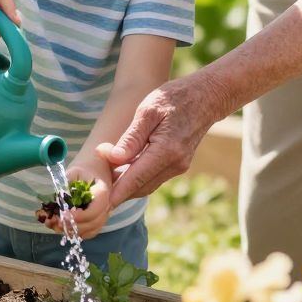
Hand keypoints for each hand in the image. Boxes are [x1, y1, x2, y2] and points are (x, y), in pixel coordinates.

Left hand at [43, 158, 111, 239]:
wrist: (97, 164)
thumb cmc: (85, 166)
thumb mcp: (75, 171)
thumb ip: (66, 184)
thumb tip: (58, 198)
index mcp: (103, 192)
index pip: (94, 210)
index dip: (79, 216)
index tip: (64, 214)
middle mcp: (107, 205)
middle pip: (93, 223)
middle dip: (73, 225)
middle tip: (56, 221)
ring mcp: (104, 213)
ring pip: (91, 230)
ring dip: (73, 231)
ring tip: (55, 225)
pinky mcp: (99, 217)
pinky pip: (90, 231)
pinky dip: (77, 233)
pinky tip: (63, 228)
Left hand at [98, 75, 223, 208]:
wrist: (206, 96)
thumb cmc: (175, 98)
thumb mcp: (148, 110)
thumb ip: (131, 137)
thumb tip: (113, 158)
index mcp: (167, 151)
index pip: (136, 179)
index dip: (117, 193)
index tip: (100, 204)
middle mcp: (175, 164)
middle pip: (140, 187)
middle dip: (118, 190)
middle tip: (95, 186)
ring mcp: (179, 166)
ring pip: (147, 185)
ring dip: (127, 185)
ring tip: (105, 178)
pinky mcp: (179, 165)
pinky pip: (154, 177)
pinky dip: (137, 178)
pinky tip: (123, 170)